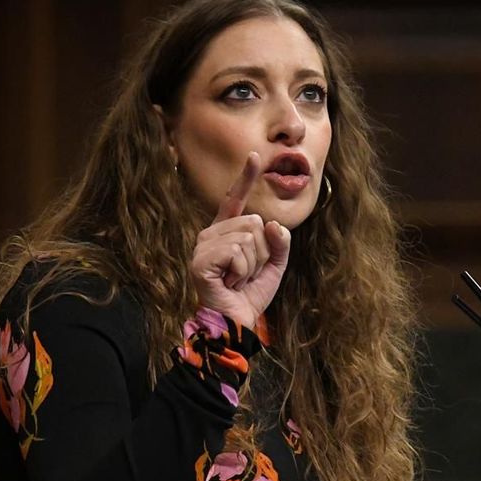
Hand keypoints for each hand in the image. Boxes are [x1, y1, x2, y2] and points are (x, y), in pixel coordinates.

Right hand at [190, 152, 292, 327]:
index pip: (236, 200)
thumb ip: (279, 242)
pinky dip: (243, 271)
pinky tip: (231, 283)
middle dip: (261, 252)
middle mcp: (211, 234)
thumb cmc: (249, 296)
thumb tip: (272, 224)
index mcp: (226, 232)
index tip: (254, 156)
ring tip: (238, 280)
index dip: (245, 178)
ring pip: (248, 237)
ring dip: (252, 265)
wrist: (235, 324)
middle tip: (246, 274)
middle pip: (253, 222)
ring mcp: (203, 246)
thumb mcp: (274, 266)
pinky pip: (237, 251)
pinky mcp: (201, 261)